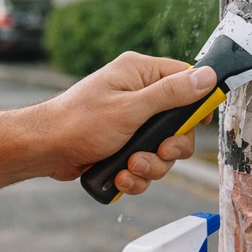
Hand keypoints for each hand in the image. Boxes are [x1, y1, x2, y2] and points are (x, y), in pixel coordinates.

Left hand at [39, 52, 217, 191]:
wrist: (45, 150)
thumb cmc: (79, 122)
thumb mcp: (131, 108)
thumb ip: (171, 94)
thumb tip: (207, 76)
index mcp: (139, 74)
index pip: (184, 78)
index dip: (197, 101)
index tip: (201, 122)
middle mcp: (137, 95)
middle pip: (179, 123)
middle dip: (170, 147)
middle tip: (159, 151)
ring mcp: (130, 122)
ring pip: (163, 150)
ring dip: (151, 165)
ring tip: (129, 167)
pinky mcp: (123, 146)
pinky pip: (145, 164)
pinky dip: (136, 175)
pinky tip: (120, 177)